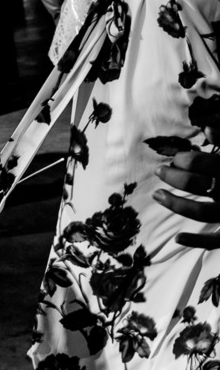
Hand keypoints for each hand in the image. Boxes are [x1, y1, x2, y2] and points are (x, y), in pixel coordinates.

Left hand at [154, 127, 219, 247]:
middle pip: (198, 184)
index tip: (176, 157)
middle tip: (160, 170)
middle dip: (175, 177)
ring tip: (157, 194)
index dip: (187, 159)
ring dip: (176, 204)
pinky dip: (197, 242)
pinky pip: (216, 241)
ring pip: (202, 212)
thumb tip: (207, 128)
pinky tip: (177, 238)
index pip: (205, 163)